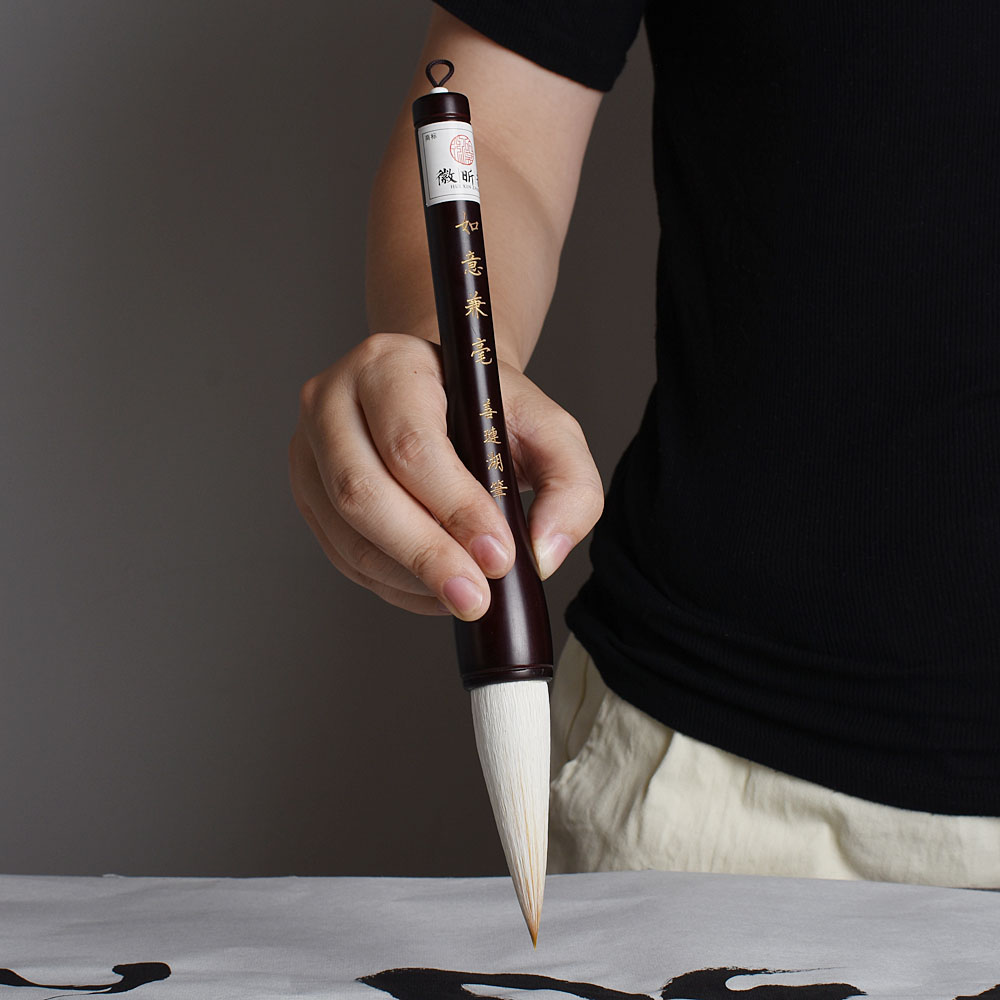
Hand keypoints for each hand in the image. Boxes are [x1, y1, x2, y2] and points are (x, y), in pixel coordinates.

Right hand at [289, 333, 603, 619]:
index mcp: (389, 365)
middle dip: (425, 556)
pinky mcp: (307, 494)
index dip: (454, 508)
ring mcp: (309, 450)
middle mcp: (332, 401)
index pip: (411, 444)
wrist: (443, 396)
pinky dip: (394, 585)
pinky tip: (435, 591)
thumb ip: (570, 486)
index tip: (499, 555)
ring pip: (348, 534)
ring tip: (464, 597)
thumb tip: (544, 554)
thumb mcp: (550, 431)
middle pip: (362, 493)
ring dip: (409, 579)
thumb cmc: (491, 411)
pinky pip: (343, 556)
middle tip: (476, 597)